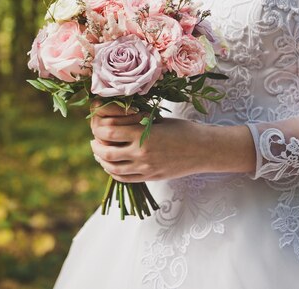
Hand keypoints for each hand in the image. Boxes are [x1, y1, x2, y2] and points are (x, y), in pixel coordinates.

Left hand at [89, 102, 255, 181]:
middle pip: (106, 152)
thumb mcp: (158, 120)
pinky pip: (124, 179)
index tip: (97, 125)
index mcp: (143, 134)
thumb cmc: (182, 129)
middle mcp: (141, 153)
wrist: (204, 149)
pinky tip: (111, 166)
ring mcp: (145, 168)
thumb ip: (136, 123)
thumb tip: (113, 120)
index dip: (97, 128)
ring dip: (101, 160)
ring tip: (99, 153)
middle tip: (94, 140)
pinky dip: (113, 172)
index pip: (108, 132)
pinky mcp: (150, 177)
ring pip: (112, 168)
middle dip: (96, 145)